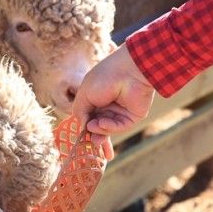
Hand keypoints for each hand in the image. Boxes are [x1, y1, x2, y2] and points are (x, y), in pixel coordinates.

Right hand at [71, 44, 154, 159]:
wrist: (129, 71)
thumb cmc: (104, 78)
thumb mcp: (85, 94)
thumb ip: (80, 112)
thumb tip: (83, 127)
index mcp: (96, 99)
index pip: (89, 117)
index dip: (85, 127)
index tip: (80, 136)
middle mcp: (108, 106)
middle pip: (99, 126)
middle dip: (93, 134)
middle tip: (87, 140)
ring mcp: (121, 112)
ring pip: (108, 129)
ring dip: (99, 130)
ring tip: (93, 127)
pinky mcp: (132, 117)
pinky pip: (120, 127)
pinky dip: (110, 127)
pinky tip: (103, 123)